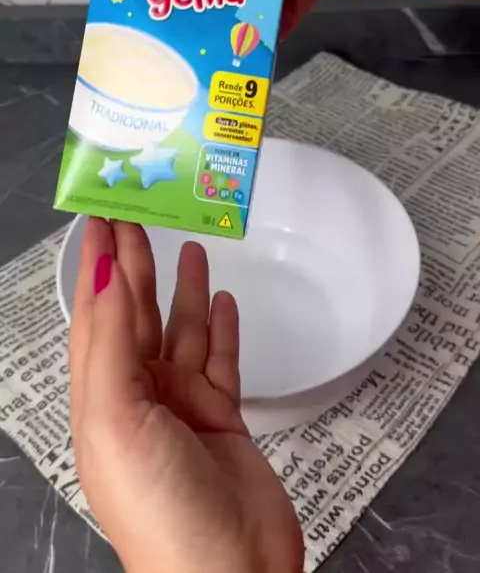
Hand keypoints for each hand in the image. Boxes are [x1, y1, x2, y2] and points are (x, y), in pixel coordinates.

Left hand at [69, 218, 302, 572]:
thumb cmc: (161, 509)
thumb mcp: (117, 419)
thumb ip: (110, 344)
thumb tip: (104, 277)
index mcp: (102, 397)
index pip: (96, 314)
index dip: (98, 264)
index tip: (101, 218)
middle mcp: (139, 396)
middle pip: (136, 313)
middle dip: (137, 262)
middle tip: (142, 214)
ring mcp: (182, 407)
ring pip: (181, 330)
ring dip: (183, 288)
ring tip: (190, 243)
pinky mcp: (222, 418)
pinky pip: (221, 360)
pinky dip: (223, 328)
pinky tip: (225, 300)